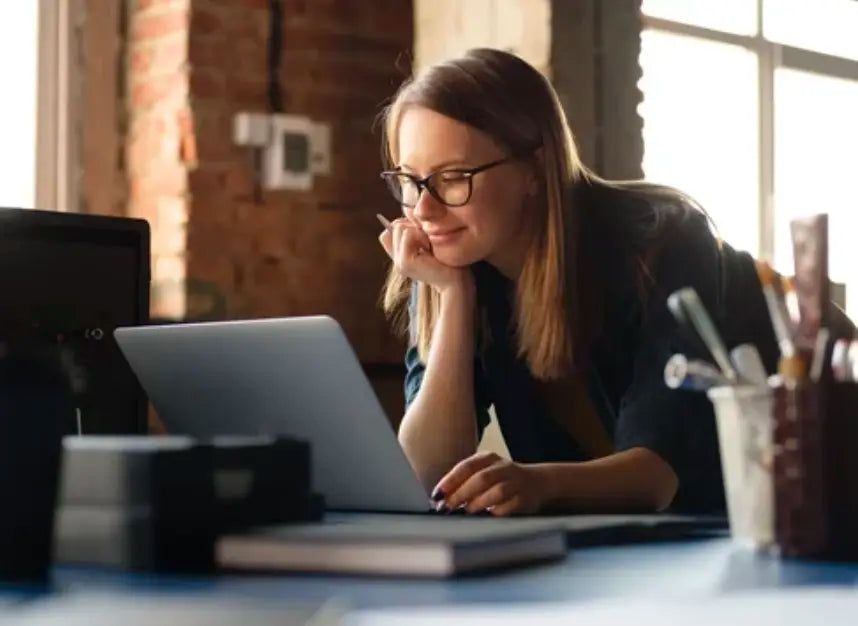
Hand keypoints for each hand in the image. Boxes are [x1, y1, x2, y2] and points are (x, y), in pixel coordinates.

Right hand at [378, 217, 470, 293]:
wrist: (454, 280)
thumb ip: (415, 230)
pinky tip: (429, 248)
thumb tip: (407, 213)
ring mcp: (398, 262)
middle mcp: (396, 259)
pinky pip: (408, 234)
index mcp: (399, 254)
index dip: (407, 226)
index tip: (424, 236)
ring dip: (418, 231)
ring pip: (400, 227)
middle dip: (414, 227)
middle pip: (395, 226)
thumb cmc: (446, 260)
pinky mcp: (404, 262)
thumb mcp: (428, 241)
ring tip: (429, 245)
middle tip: (428, 242)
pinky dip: (420, 235)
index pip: (390, 229)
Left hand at [432, 452, 547, 515]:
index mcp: (488, 458)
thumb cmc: (500, 480)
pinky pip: (509, 506)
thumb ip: (463, 483)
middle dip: (461, 494)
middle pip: (480, 479)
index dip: (450, 481)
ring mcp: (516, 482)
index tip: (437, 495)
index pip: (466, 467)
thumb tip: (440, 499)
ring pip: (497, 491)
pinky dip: (496, 512)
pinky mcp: (525, 498)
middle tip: (447, 507)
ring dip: (478, 503)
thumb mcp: (482, 473)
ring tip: (467, 511)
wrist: (536, 482)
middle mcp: (502, 467)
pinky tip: (488, 515)